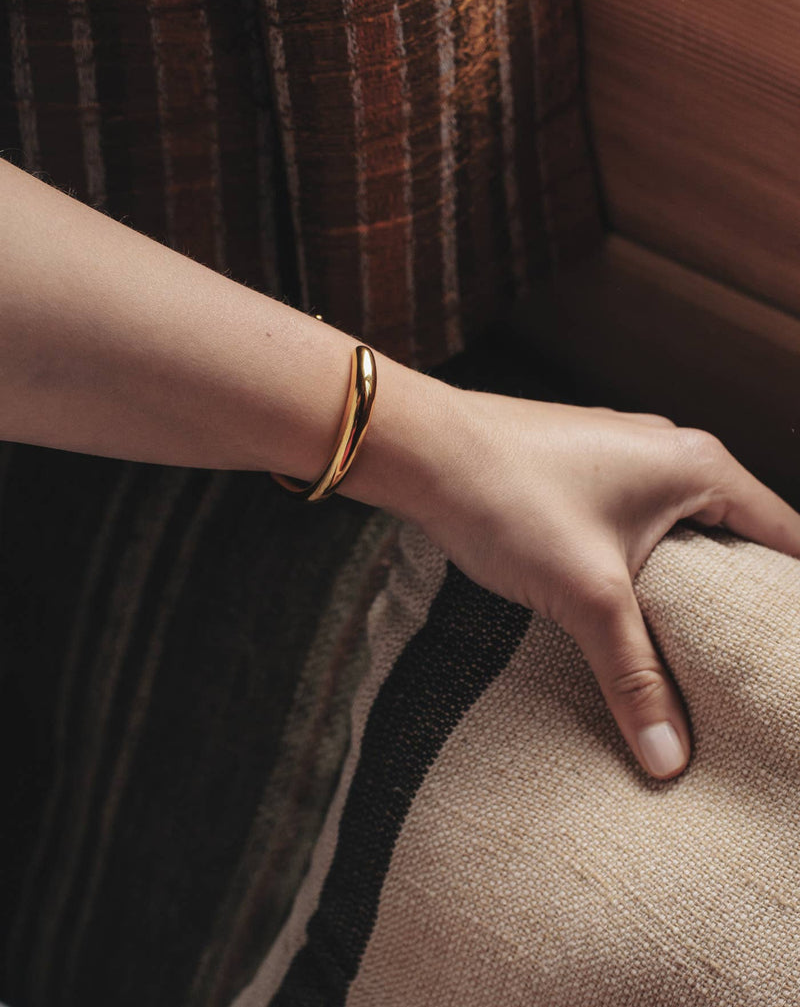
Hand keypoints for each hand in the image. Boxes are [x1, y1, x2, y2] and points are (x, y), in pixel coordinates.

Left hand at [407, 390, 799, 779]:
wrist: (424, 449)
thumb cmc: (509, 499)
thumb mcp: (587, 595)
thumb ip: (634, 674)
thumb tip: (669, 756)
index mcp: (695, 466)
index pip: (785, 534)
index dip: (792, 595)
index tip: (788, 647)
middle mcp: (665, 449)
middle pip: (735, 532)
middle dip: (742, 595)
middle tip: (749, 662)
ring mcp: (619, 452)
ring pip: (680, 526)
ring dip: (688, 579)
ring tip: (694, 646)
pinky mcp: (580, 467)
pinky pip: (635, 518)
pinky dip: (643, 560)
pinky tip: (627, 603)